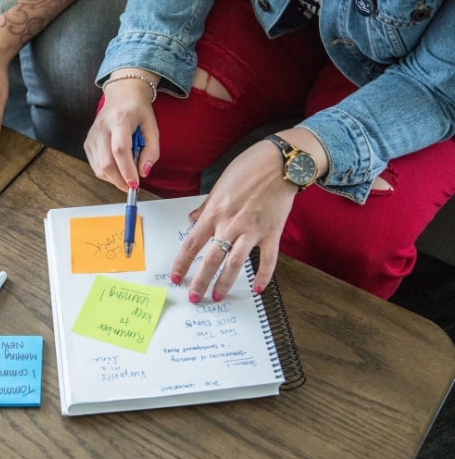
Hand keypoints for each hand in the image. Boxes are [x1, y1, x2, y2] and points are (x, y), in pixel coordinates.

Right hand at [84, 70, 159, 190]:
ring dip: (114, 178)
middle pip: (106, 162)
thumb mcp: (152, 127)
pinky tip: (117, 167)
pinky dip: (107, 173)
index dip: (127, 170)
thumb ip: (151, 151)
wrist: (121, 96)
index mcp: (119, 120)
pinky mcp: (87, 143)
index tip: (134, 184)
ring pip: (99, 168)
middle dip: (120, 180)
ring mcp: (92, 136)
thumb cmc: (138, 111)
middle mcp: (102, 128)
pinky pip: (96, 166)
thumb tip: (143, 172)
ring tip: (127, 172)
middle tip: (132, 185)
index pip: (120, 149)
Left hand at [170, 138, 299, 302]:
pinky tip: (258, 289)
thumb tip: (192, 218)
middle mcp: (230, 224)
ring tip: (218, 297)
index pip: (192, 244)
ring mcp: (252, 230)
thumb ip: (205, 206)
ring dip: (225, 283)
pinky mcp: (272, 232)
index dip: (182, 264)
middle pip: (211, 259)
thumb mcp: (219, 185)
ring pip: (235, 263)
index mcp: (214, 213)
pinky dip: (264, 276)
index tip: (176, 277)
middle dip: (201, 281)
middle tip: (194, 297)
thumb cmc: (249, 168)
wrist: (281, 162)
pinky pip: (268, 259)